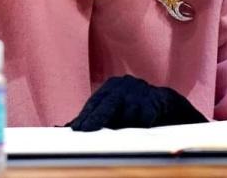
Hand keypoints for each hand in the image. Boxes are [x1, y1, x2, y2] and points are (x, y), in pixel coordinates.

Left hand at [68, 75, 207, 130]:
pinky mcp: (155, 103)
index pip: (95, 102)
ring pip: (126, 115)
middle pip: (107, 104)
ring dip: (119, 128)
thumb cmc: (131, 106)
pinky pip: (144, 120)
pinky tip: (134, 133)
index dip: (85, 116)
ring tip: (111, 140)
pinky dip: (137, 128)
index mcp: (112, 86)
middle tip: (82, 133)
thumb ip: (92, 116)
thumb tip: (62, 128)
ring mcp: (140, 93)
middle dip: (95, 120)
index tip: (74, 130)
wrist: (165, 101)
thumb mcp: (112, 106)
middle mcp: (124, 86)